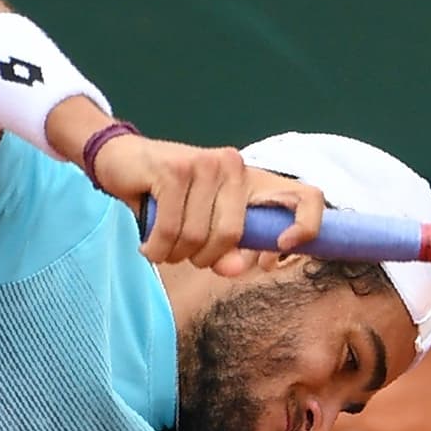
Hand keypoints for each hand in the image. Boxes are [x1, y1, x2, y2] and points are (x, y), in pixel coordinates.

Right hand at [90, 134, 325, 275]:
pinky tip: (148, 244)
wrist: (122, 161)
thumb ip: (228, 251)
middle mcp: (233, 165)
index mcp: (252, 180)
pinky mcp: (175, 169)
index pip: (307, 197)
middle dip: (202, 258)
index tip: (285, 247)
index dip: (309, 225)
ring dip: (174, 254)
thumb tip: (234, 269)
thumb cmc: (170, 199)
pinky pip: (171, 230)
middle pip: (232, 236)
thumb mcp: (205, 228)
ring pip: (197, 237)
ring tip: (162, 244)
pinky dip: (156, 248)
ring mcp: (205, 163)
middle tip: (183, 253)